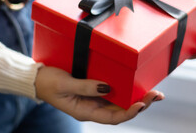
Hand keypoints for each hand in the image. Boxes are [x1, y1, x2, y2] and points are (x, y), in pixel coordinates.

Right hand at [35, 66, 163, 124]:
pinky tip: (137, 86)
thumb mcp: (65, 84)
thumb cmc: (49, 82)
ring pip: (120, 103)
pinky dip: (127, 90)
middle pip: (121, 111)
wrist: (38, 79)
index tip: (142, 103)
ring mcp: (95, 100)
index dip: (129, 112)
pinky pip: (114, 93)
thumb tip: (108, 87)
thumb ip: (87, 87)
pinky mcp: (95, 90)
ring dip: (138, 98)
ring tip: (154, 92)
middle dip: (141, 104)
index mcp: (86, 111)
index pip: (113, 117)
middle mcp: (94, 107)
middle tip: (157, 94)